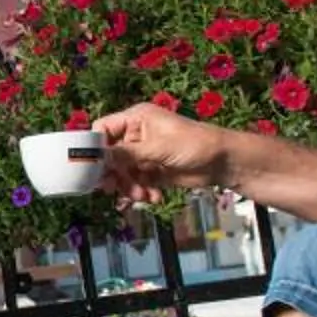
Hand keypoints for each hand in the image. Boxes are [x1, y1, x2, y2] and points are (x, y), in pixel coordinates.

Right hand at [93, 102, 233, 207]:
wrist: (224, 162)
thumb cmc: (194, 144)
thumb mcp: (158, 147)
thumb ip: (127, 153)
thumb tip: (98, 158)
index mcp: (136, 119)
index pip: (103, 129)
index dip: (95, 148)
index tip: (92, 167)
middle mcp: (137, 135)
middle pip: (110, 156)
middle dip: (114, 174)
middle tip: (114, 189)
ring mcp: (145, 154)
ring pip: (122, 173)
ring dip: (129, 187)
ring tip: (142, 196)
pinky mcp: (153, 172)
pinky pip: (136, 183)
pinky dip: (141, 192)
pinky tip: (153, 198)